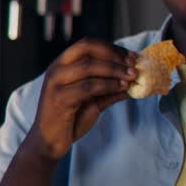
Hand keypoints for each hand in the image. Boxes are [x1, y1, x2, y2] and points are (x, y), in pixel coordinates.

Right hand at [22, 39, 136, 161]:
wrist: (49, 142)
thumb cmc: (70, 119)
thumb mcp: (93, 100)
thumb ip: (110, 88)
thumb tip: (136, 80)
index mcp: (62, 65)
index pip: (87, 44)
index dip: (112, 48)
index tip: (132, 57)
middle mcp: (56, 69)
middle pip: (87, 49)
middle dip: (114, 55)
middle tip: (134, 65)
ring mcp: (55, 83)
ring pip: (89, 66)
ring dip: (116, 70)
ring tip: (132, 77)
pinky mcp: (59, 98)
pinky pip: (88, 86)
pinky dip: (109, 85)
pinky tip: (122, 88)